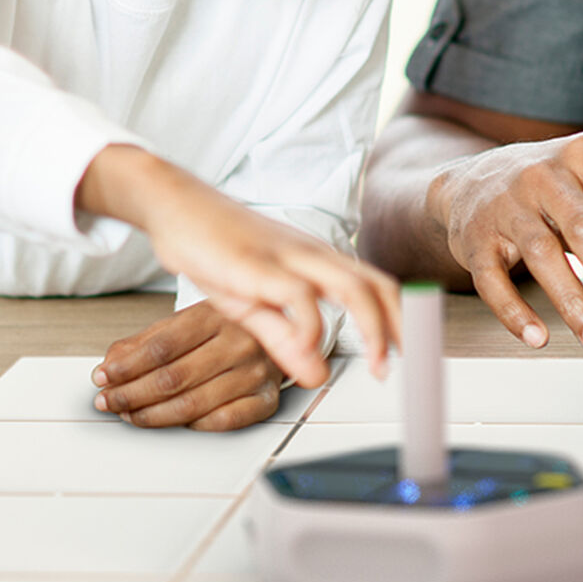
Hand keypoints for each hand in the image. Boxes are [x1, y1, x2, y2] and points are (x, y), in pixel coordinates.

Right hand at [77, 145, 398, 386]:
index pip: (376, 286)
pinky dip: (311, 324)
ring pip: (351, 286)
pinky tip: (312, 349)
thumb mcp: (254, 306)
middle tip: (405, 366)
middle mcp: (313, 256)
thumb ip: (286, 341)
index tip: (409, 354)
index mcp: (318, 262)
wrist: (173, 206)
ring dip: (372, 327)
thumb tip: (318, 374)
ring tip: (379, 365)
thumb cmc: (216, 251)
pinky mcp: (257, 264)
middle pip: (376, 286)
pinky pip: (297, 293)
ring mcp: (288, 257)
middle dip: (399, 327)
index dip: (399, 320)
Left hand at [93, 302, 283, 430]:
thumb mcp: (188, 321)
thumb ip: (146, 342)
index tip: (103, 378)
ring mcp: (255, 372)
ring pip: (192, 404)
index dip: (125, 367)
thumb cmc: (230, 328)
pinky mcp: (266, 399)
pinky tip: (174, 420)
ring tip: (130, 414)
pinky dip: (191, 425)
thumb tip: (109, 366)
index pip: (160, 347)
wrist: (286, 332)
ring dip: (152, 415)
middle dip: (131, 395)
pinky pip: (222, 421)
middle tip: (109, 401)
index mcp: (216, 315)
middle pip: (173, 378)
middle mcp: (240, 342)